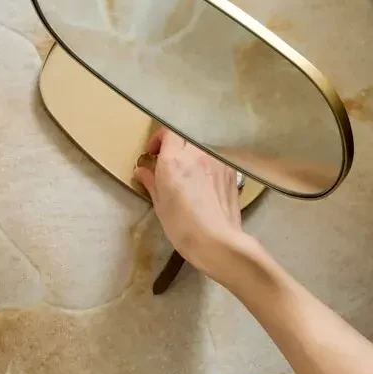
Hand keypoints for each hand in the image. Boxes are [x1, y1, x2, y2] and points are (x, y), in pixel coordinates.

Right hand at [134, 127, 253, 283]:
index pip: (167, 132)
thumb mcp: (160, 204)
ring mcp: (216, 160)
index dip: (158, 139)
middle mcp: (196, 153)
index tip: (153, 153)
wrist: (218, 241)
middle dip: (175, 143)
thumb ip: (151, 181)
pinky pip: (215, 156)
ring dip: (192, 151)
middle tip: (168, 159)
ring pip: (201, 145)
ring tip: (188, 169)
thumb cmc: (183, 226)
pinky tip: (204, 179)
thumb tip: (142, 170)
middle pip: (185, 135)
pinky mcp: (230, 171)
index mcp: (174, 160)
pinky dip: (207, 161)